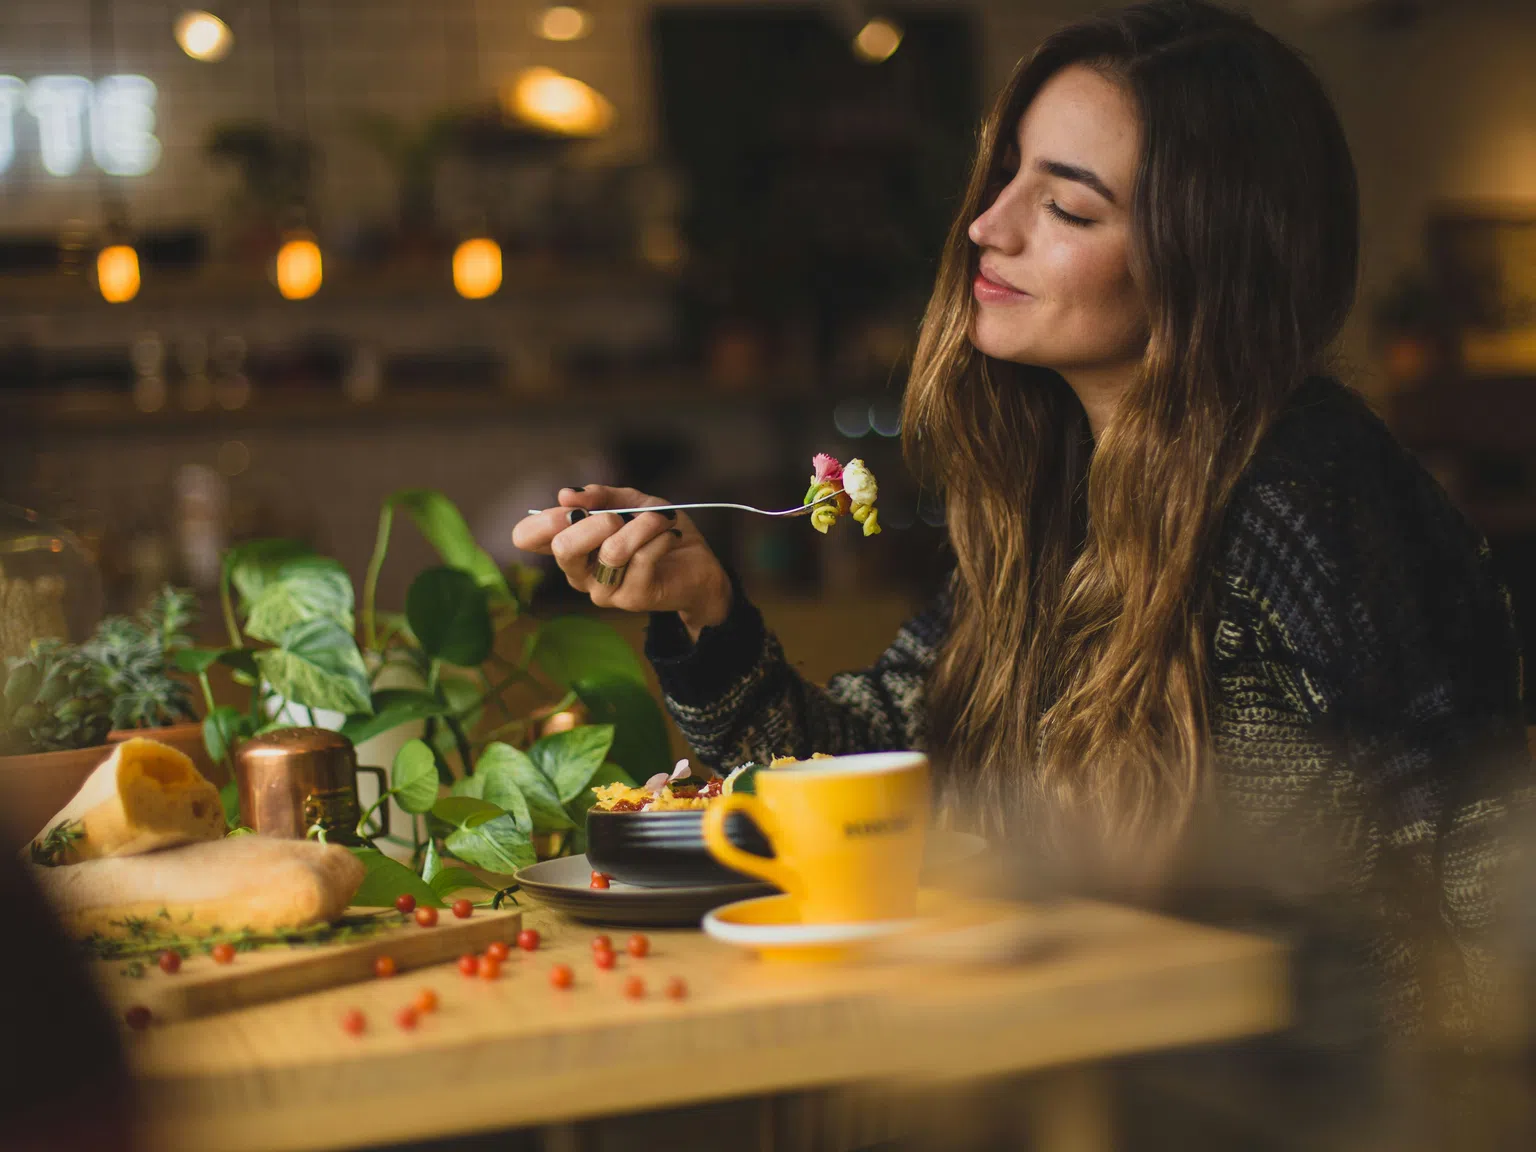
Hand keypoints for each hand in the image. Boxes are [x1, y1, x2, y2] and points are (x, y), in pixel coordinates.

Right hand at [511, 486, 731, 637]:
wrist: (699, 565)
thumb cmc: (658, 533)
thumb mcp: (631, 503)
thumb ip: (601, 496)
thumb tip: (566, 494)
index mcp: (570, 547)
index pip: (526, 537)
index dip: (544, 518)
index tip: (573, 507)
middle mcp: (578, 573)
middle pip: (563, 547)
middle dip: (596, 521)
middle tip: (620, 516)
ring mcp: (603, 590)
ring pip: (612, 551)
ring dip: (642, 526)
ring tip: (661, 519)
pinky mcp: (632, 598)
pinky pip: (642, 558)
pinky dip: (660, 536)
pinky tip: (670, 535)